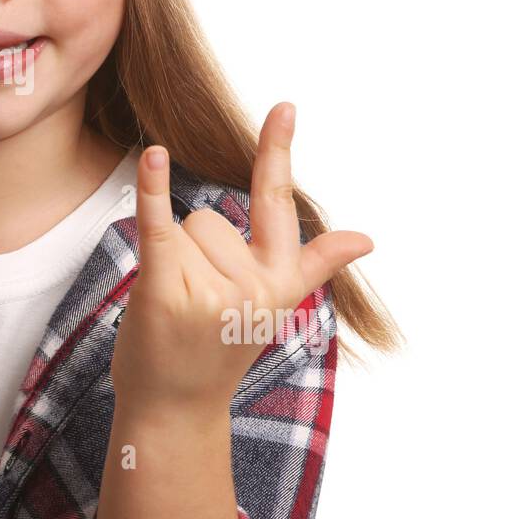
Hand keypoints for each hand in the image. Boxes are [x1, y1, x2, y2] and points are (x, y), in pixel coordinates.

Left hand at [111, 102, 372, 413]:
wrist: (175, 412)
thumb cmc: (216, 352)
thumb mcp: (273, 309)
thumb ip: (311, 265)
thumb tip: (367, 238)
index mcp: (280, 282)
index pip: (279, 203)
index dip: (277, 151)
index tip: (284, 106)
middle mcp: (252, 286)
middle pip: (211, 217)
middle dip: (195, 250)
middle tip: (193, 303)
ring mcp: (211, 289)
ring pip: (182, 228)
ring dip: (170, 260)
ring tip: (175, 308)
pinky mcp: (166, 289)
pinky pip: (158, 226)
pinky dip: (152, 190)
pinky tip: (152, 156)